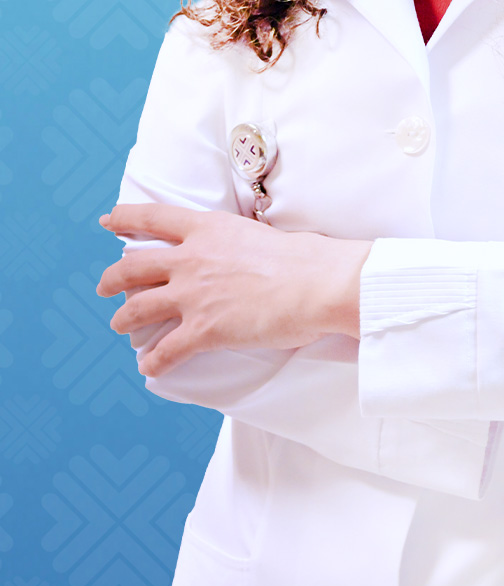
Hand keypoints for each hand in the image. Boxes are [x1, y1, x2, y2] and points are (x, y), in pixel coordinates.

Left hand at [97, 204, 372, 376]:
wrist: (317, 282)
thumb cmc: (302, 258)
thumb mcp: (257, 233)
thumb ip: (234, 243)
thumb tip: (236, 254)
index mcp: (207, 229)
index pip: (153, 217)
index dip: (125, 218)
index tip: (108, 220)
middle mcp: (191, 258)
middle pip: (134, 267)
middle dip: (112, 278)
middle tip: (104, 285)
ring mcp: (193, 295)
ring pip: (138, 308)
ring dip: (124, 319)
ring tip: (120, 325)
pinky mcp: (203, 330)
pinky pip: (166, 351)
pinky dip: (154, 362)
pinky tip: (149, 368)